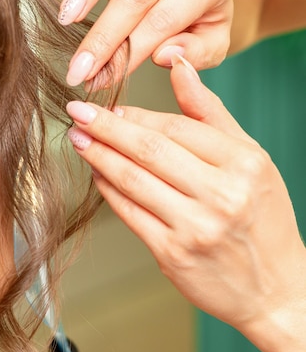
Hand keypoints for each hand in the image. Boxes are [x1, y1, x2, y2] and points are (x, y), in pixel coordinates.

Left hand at [65, 55, 305, 340]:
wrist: (275, 287)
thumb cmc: (263, 218)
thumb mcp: (251, 159)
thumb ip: (210, 112)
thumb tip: (178, 64)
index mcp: (243, 163)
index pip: (177, 128)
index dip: (136, 116)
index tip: (109, 107)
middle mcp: (222, 194)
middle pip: (150, 150)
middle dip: (106, 129)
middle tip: (77, 113)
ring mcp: (196, 227)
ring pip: (134, 180)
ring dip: (100, 157)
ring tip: (79, 140)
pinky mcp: (173, 254)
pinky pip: (130, 214)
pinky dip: (109, 191)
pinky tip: (98, 175)